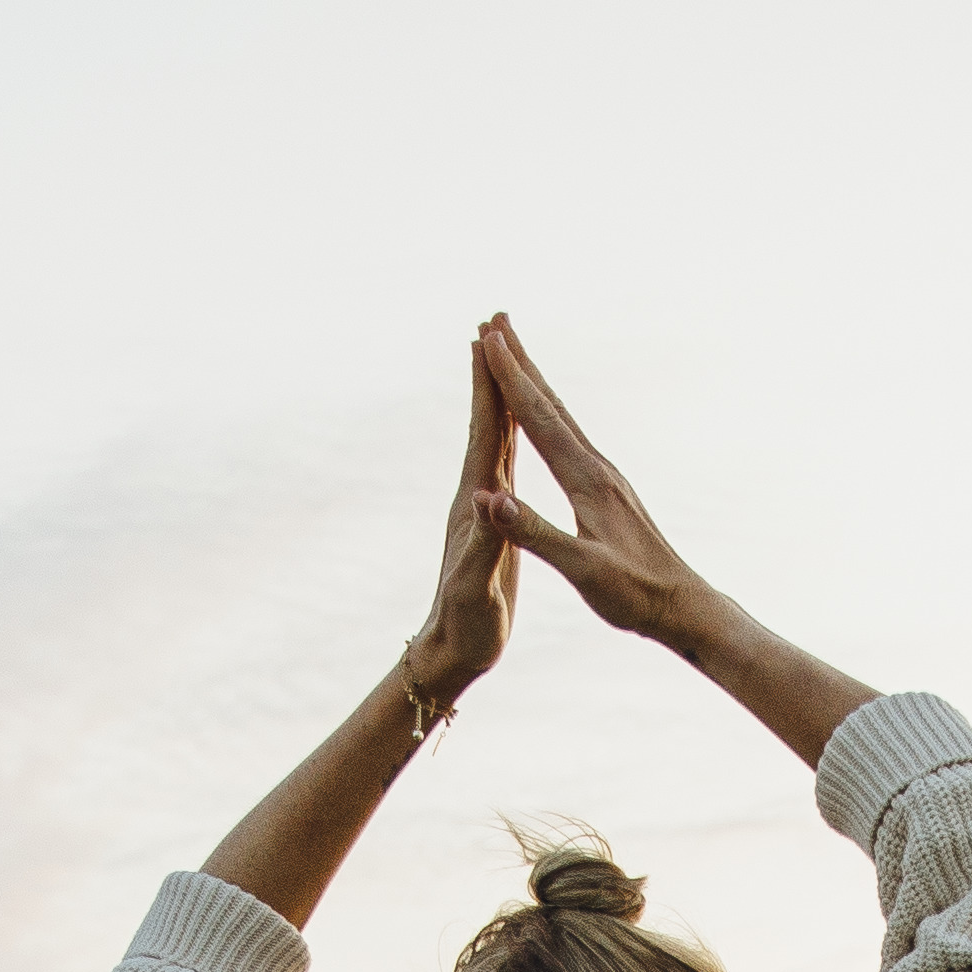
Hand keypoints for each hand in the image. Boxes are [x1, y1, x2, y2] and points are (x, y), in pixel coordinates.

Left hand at [395, 335, 518, 722]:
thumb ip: (485, 545)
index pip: (484, 433)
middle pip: (486, 420)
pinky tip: (517, 421)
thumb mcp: (477, 587)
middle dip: (489, 371)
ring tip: (500, 354)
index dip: (486, 387)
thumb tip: (489, 504)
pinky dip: (512, 433)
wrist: (454, 649)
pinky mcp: (495, 518)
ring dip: (498, 394)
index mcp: (476, 504)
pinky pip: (506, 462)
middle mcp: (476, 494)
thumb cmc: (467, 624)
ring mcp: (484, 504)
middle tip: (491, 322)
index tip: (487, 341)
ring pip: (495, 435)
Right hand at [470, 316, 709, 646]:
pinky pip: (570, 438)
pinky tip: (546, 416)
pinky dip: (548, 414)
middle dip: (520, 361)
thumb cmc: (633, 595)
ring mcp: (604, 477)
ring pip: (561, 416)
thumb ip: (534, 533)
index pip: (539, 419)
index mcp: (587, 482)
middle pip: (550, 403)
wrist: (682, 605)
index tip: (488, 339)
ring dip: (534, 381)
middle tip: (495, 320)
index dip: (511, 379)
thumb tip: (488, 499)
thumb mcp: (582, 570)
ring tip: (513, 352)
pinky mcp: (608, 490)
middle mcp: (597, 468)